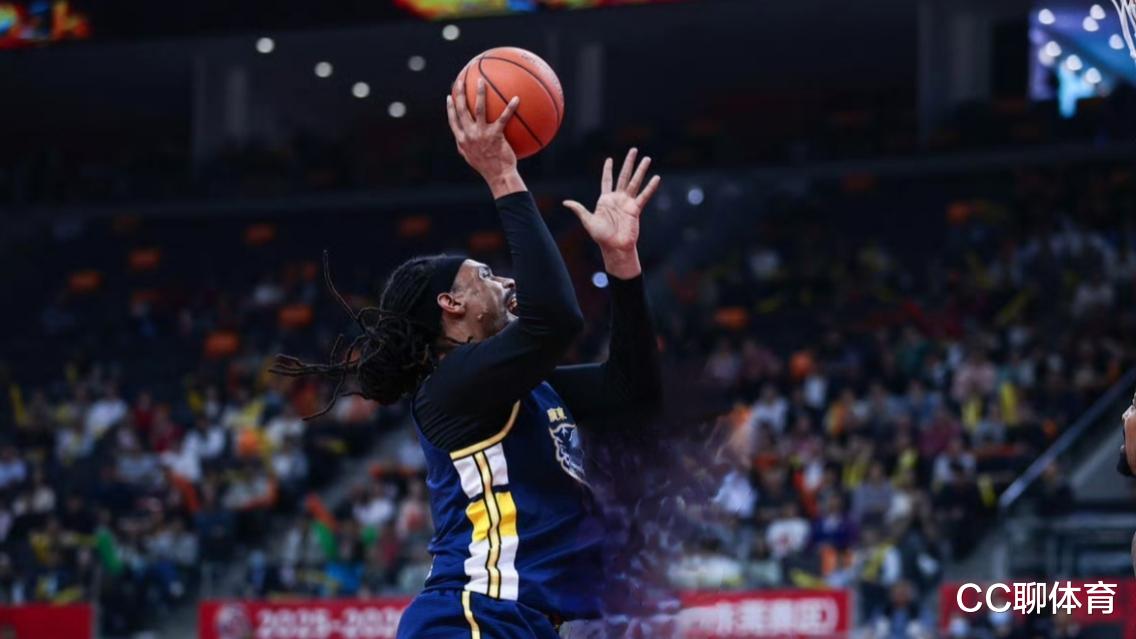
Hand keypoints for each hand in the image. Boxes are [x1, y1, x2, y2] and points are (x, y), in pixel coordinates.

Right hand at [446, 78, 523, 196]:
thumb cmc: (487, 168)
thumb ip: (465, 147)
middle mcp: (469, 134)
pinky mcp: (495, 135)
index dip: (450, 108)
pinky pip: (503, 118)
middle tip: (461, 80)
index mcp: (462, 140)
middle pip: (462, 109)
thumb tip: (461, 140)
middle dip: (460, 93)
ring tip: (482, 81)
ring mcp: (481, 134)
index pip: (453, 120)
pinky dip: (510, 107)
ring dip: (479, 93)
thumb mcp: (470, 158)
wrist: (498, 176)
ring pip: (478, 109)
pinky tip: (516, 98)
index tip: (449, 96)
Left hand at [563, 148, 660, 277]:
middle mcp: (617, 198)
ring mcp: (627, 203)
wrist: (614, 247)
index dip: (608, 170)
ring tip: (647, 158)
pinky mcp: (635, 209)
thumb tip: (565, 202)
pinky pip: (644, 196)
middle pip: (624, 176)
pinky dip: (650, 187)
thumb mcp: (588, 221)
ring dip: (641, 170)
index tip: (609, 160)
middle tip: (634, 150)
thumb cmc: (601, 236)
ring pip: (635, 182)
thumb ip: (579, 210)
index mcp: (605, 199)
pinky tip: (656, 178)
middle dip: (629, 163)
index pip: (607, 180)